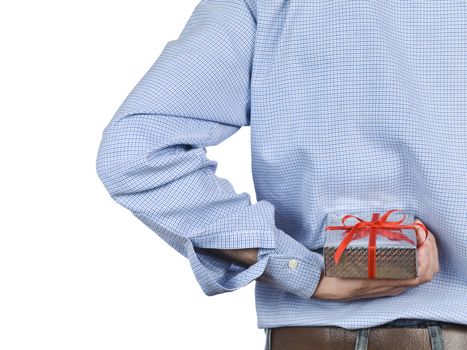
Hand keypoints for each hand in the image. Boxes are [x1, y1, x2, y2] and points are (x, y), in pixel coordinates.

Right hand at [312, 218, 439, 300]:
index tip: (420, 232)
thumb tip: (379, 226)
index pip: (424, 272)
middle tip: (420, 229)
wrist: (331, 287)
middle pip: (428, 270)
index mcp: (392, 282)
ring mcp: (394, 284)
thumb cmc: (341, 274)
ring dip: (425, 251)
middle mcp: (397, 285)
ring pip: (421, 270)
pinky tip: (407, 244)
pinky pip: (411, 270)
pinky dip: (416, 256)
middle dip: (430, 247)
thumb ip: (368, 246)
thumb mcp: (355, 259)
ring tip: (416, 234)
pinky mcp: (389, 281)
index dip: (429, 251)